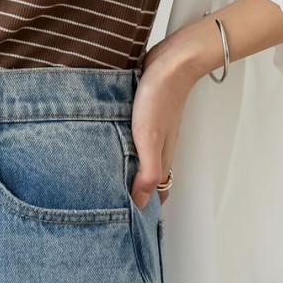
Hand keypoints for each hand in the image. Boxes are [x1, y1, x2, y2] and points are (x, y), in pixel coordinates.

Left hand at [129, 19, 220, 207]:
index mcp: (162, 157)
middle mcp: (159, 147)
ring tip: (108, 183)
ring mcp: (153, 132)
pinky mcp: (145, 116)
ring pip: (142, 159)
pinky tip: (112, 148)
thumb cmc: (162, 96)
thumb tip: (139, 202)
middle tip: (113, 207)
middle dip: (137, 194)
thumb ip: (146, 171)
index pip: (158, 192)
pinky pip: (136, 140)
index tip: (130, 222)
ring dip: (130, 172)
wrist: (173, 60)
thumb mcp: (149, 139)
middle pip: (150, 178)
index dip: (147, 208)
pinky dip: (126, 150)